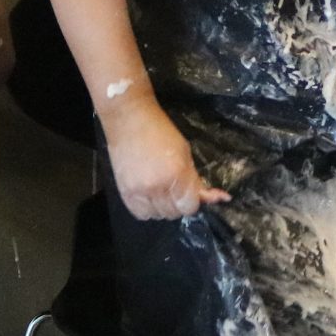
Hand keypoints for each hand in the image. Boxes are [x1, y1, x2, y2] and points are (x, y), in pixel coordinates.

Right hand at [101, 93, 228, 218]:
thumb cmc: (161, 131)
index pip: (190, 206)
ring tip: (162, 193)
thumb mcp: (185, 153)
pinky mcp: (124, 192)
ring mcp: (139, 191)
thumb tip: (211, 198)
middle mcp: (159, 186)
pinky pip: (141, 214)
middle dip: (179, 204)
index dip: (194, 202)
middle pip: (174, 213)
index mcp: (177, 174)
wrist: (129, 120)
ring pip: (158, 215)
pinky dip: (148, 209)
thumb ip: (194, 178)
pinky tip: (149, 197)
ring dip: (164, 208)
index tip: (193, 195)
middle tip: (177, 190)